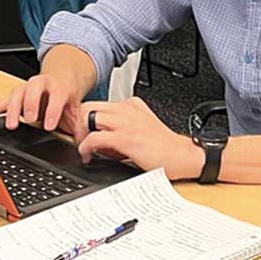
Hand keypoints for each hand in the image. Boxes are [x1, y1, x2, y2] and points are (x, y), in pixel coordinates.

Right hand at [0, 72, 86, 133]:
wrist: (62, 82)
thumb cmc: (67, 99)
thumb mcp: (76, 110)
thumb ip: (80, 127)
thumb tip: (85, 146)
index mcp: (60, 87)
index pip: (56, 95)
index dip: (52, 110)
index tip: (48, 125)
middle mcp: (42, 84)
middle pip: (33, 88)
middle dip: (30, 104)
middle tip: (29, 120)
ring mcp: (26, 89)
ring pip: (17, 93)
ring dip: (12, 109)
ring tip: (11, 125)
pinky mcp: (15, 96)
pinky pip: (1, 102)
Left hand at [77, 97, 204, 179]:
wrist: (181, 155)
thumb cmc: (164, 146)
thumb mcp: (141, 127)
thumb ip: (122, 126)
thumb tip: (99, 138)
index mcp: (132, 105)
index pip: (99, 104)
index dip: (87, 119)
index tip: (85, 132)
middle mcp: (127, 109)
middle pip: (89, 106)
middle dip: (79, 123)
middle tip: (80, 138)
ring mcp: (126, 122)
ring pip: (88, 117)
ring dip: (80, 133)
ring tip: (83, 146)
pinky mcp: (125, 138)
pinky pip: (93, 137)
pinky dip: (85, 147)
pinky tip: (88, 155)